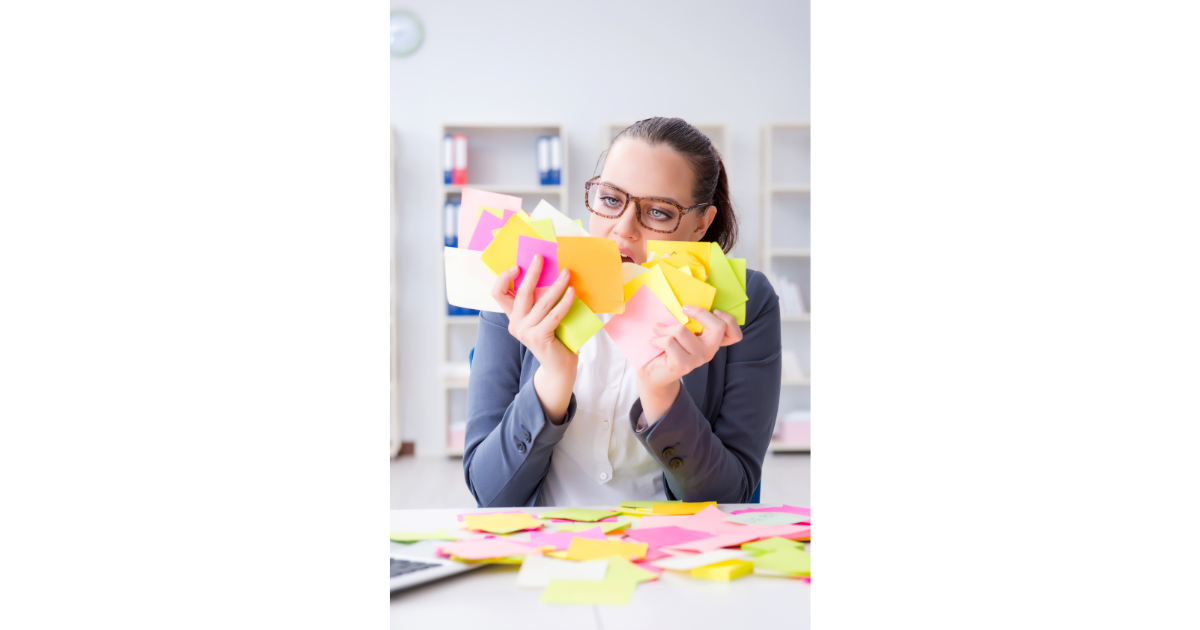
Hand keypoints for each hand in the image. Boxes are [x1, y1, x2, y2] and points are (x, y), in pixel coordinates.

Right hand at [490, 255, 577, 421]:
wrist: (559, 366)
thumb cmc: (554, 337)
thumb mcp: (542, 317)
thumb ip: (540, 301)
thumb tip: (550, 272)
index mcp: (513, 316)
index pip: (497, 293)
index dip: (503, 278)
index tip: (518, 265)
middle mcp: (515, 324)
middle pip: (520, 292)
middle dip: (532, 272)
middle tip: (541, 258)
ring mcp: (525, 332)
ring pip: (541, 302)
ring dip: (556, 285)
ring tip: (566, 273)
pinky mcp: (539, 337)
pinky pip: (553, 315)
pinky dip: (564, 302)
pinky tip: (573, 292)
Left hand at [637, 307, 742, 422]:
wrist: (653, 373)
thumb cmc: (667, 348)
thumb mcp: (682, 330)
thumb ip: (690, 320)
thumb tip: (687, 299)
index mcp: (712, 341)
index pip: (734, 334)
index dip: (729, 319)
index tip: (714, 310)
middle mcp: (710, 351)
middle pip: (718, 327)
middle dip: (699, 312)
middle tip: (683, 309)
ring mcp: (698, 359)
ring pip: (682, 331)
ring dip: (665, 328)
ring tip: (657, 329)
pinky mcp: (683, 365)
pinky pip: (669, 342)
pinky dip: (658, 338)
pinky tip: (654, 341)